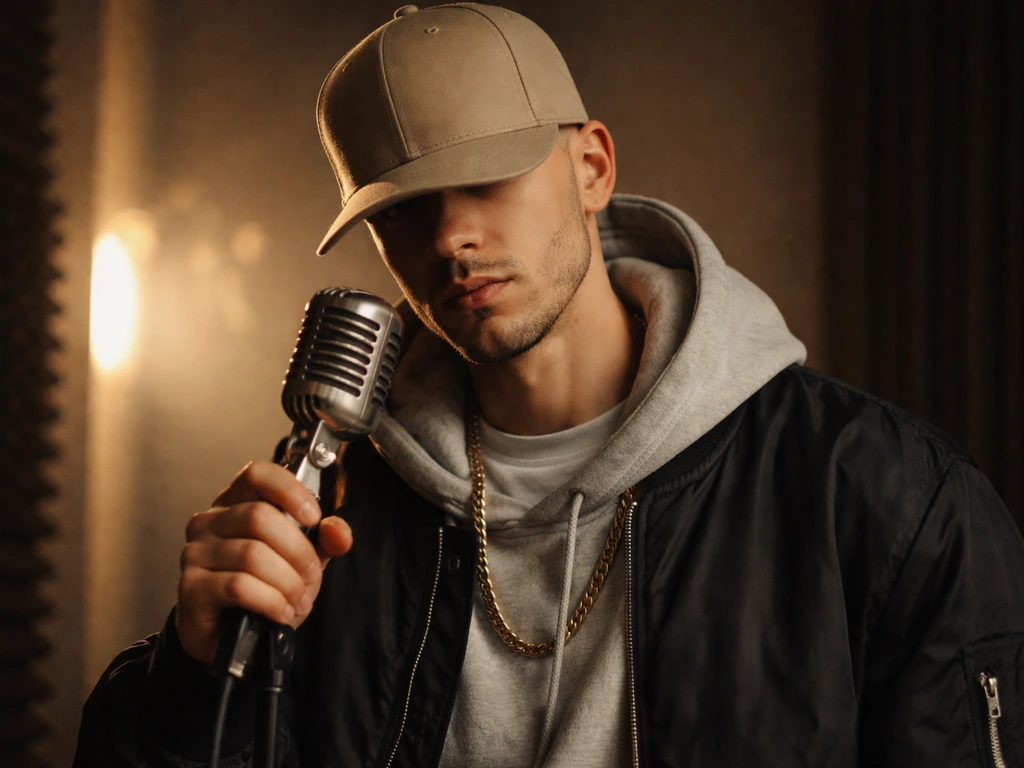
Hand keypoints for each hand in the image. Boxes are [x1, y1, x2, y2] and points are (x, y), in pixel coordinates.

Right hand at [175, 460, 352, 666]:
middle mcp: (210, 521)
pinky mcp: (191, 586)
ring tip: (297, 601)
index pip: (257, 474)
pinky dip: (271, 601)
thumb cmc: (265, 590)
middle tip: (310, 576)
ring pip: (252, 554)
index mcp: (237, 503)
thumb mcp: (302, 562)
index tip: (313, 516)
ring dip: (287, 583)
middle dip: (298, 551)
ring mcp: (196, 552)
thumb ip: (323, 541)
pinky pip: (238, 586)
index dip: (289, 490)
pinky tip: (280, 613)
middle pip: (259, 517)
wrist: (236, 640)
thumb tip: (339, 531)